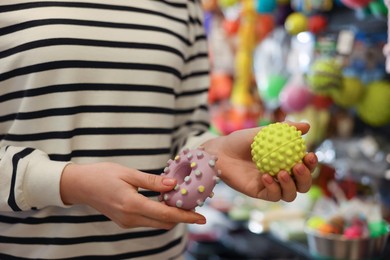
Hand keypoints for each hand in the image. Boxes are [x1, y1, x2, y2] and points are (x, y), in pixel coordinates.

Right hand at [60, 162, 205, 228]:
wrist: (79, 185)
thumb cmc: (102, 174)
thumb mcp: (128, 173)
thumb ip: (152, 181)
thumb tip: (174, 184)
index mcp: (132, 205)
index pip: (166, 215)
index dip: (186, 217)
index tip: (202, 218)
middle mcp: (130, 218)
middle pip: (164, 223)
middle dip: (181, 217)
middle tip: (194, 205)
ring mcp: (127, 222)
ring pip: (157, 224)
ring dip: (170, 216)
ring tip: (181, 201)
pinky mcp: (125, 221)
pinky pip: (148, 221)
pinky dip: (159, 214)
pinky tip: (164, 201)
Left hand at [202, 122, 316, 201]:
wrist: (220, 152)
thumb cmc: (240, 141)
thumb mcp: (263, 132)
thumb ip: (284, 129)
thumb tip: (307, 126)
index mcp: (285, 162)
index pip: (305, 167)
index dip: (311, 164)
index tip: (309, 154)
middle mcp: (280, 176)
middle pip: (302, 185)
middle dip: (306, 177)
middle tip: (298, 165)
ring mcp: (270, 186)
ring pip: (290, 195)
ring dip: (291, 185)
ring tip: (282, 171)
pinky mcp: (259, 193)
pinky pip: (272, 196)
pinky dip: (273, 188)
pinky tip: (266, 176)